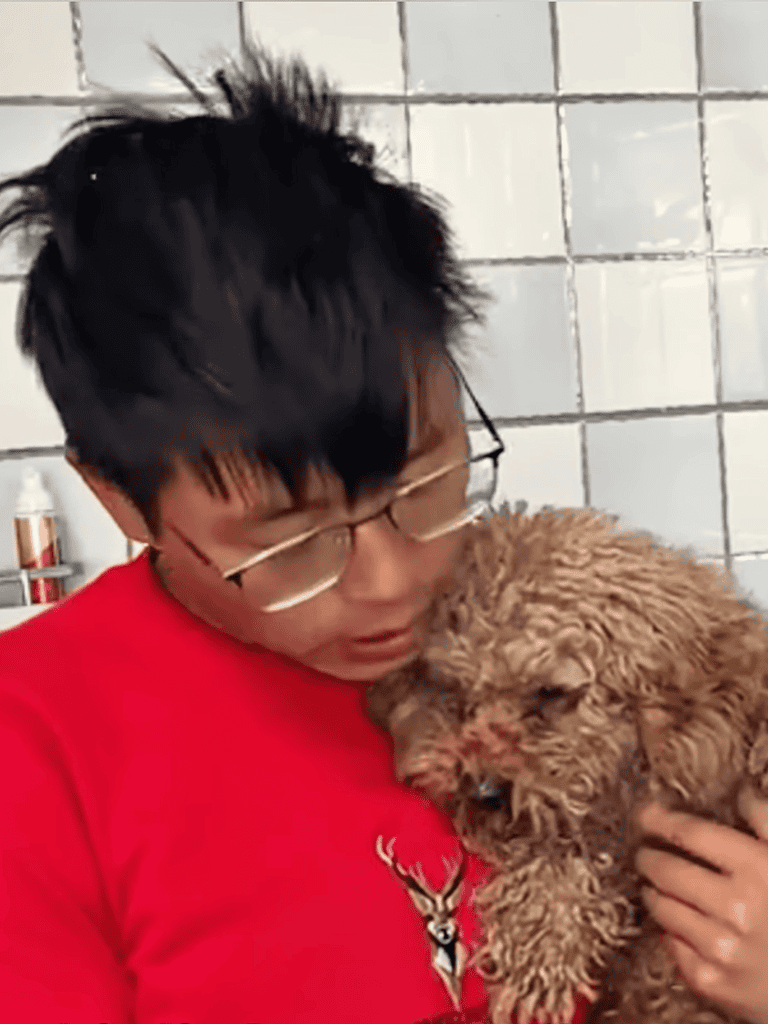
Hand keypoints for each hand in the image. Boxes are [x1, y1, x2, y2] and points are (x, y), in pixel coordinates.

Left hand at [634, 785, 767, 1023]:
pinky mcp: (714, 982)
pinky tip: (678, 924)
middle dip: (650, 857)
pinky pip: (673, 946)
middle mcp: (737, 907)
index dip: (660, 819)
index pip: (691, 833)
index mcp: (758, 869)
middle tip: (645, 854)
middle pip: (667, 870)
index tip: (644, 814)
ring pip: (663, 907)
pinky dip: (672, 932)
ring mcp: (722, 947)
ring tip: (656, 886)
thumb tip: (743, 794)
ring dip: (655, 892)